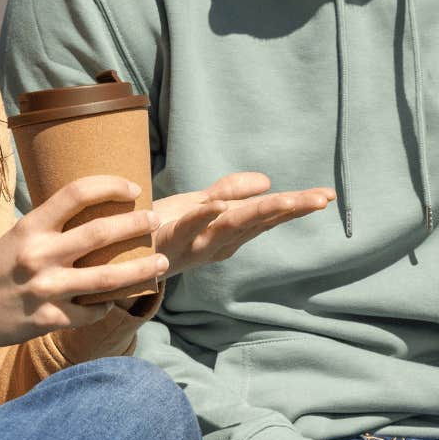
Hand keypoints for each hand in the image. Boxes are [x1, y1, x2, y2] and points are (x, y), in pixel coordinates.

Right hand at [0, 175, 166, 347]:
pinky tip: (117, 299)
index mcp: (32, 226)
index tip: (133, 188)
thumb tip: (103, 212)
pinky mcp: (48, 319)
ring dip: (141, 270)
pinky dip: (108, 305)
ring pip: (107, 279)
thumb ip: (56, 226)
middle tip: (156, 220)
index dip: (110, 185)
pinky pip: (91, 311)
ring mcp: (45, 289)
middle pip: (100, 234)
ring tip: (163, 263)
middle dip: (136, 225)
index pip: (76, 193)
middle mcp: (39, 255)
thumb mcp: (21, 234)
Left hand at [151, 172, 335, 276]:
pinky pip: (186, 228)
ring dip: (259, 212)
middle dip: (290, 209)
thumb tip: (267, 181)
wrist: (111, 258)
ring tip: (287, 198)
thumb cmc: (157, 228)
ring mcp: (191, 244)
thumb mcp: (197, 205)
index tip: (327, 195)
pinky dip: (202, 217)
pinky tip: (219, 205)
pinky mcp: (164, 240)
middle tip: (320, 199)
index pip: (268, 217)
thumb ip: (230, 192)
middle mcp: (214, 244)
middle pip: (258, 222)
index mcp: (226, 234)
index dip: (296, 205)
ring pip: (230, 226)